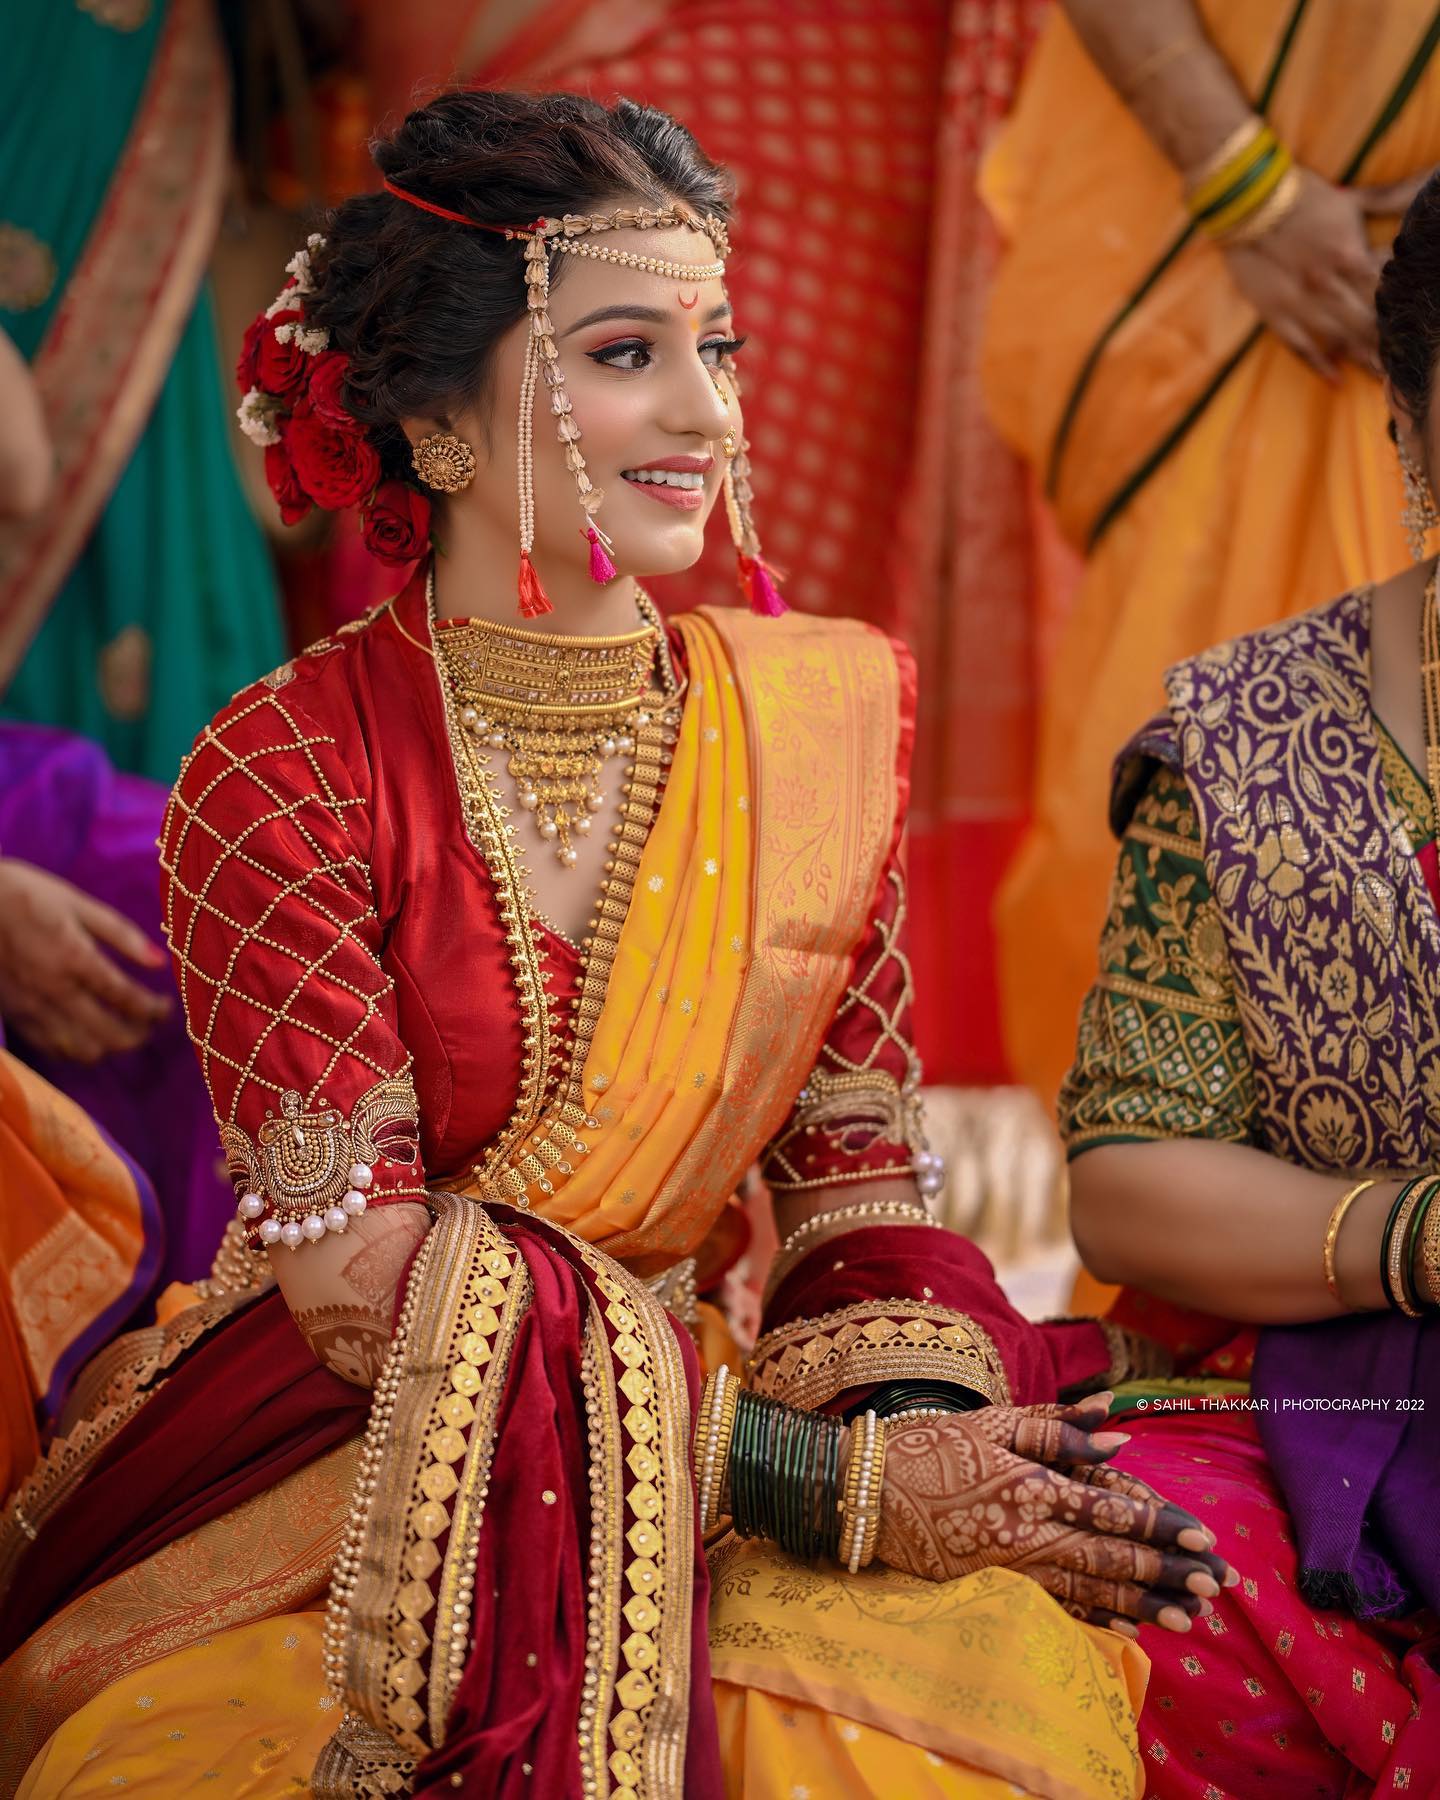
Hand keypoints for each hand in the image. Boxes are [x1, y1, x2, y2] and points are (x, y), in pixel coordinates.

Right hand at [0, 859, 169, 1061]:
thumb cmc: (25, 894)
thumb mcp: (77, 903)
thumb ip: (121, 934)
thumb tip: (160, 961)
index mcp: (75, 958)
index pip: (128, 999)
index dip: (155, 1009)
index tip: (167, 1006)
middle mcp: (54, 990)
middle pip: (110, 1035)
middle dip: (139, 1034)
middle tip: (149, 1021)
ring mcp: (31, 1008)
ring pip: (82, 1050)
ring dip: (109, 1045)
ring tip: (122, 1028)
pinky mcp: (13, 1016)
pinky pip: (52, 1049)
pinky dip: (76, 1048)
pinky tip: (86, 1032)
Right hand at [874, 1395, 1238, 1638]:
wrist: (865, 1493)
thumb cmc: (931, 1447)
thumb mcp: (993, 1422)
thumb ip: (1058, 1426)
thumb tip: (1119, 1429)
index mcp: (1030, 1483)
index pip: (1109, 1508)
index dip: (1160, 1524)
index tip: (1203, 1536)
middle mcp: (1027, 1531)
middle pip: (1111, 1555)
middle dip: (1167, 1570)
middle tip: (1217, 1583)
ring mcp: (1011, 1566)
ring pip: (1093, 1589)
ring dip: (1145, 1603)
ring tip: (1190, 1616)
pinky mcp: (995, 1587)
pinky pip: (1058, 1608)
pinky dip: (1099, 1619)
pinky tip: (1133, 1629)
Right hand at [1218, 167, 1415, 380]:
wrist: (1246, 201)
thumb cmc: (1300, 196)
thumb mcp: (1349, 200)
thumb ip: (1385, 203)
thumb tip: (1418, 198)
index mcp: (1350, 255)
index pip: (1385, 293)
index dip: (1401, 313)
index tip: (1415, 331)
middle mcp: (1328, 284)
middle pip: (1367, 322)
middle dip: (1388, 346)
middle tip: (1407, 366)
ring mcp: (1300, 302)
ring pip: (1339, 339)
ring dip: (1362, 360)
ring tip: (1382, 379)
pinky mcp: (1275, 312)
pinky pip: (1300, 345)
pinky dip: (1319, 365)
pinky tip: (1337, 380)